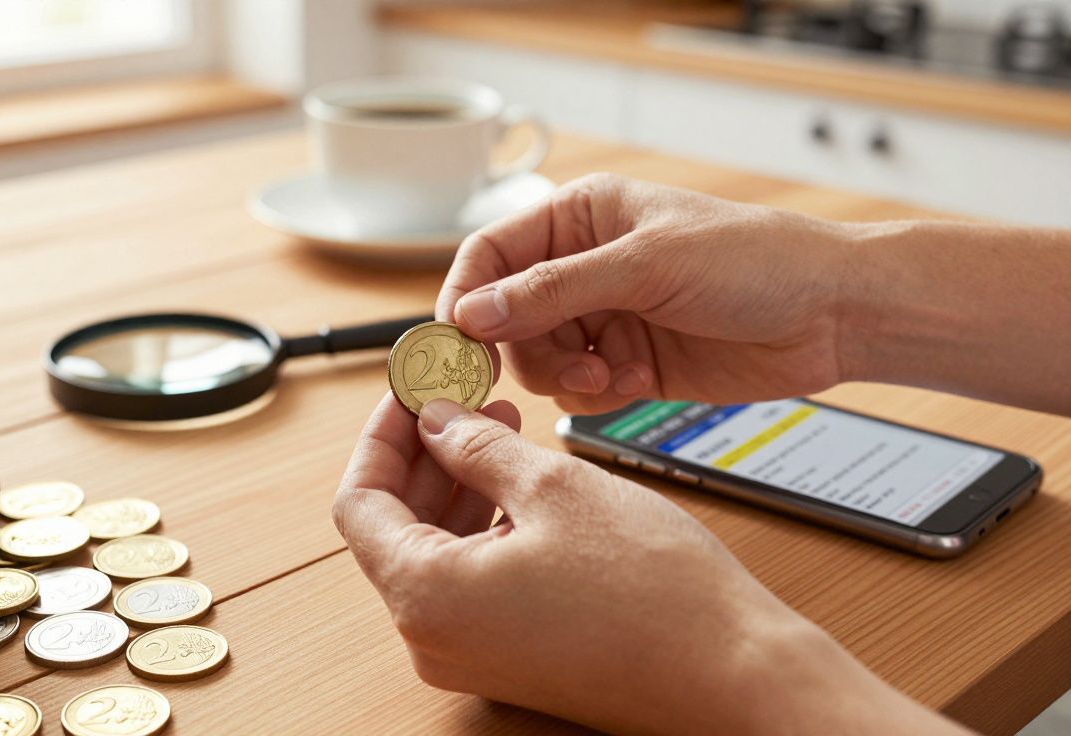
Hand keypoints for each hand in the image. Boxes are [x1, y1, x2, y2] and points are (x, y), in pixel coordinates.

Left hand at [333, 395, 965, 733]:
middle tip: (459, 400)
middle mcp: (433, 638)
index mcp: (426, 597)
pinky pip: (469, 583)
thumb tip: (435, 421)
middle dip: (423, 454)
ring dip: (456, 487)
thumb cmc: (656, 593)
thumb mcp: (553, 487)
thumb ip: (475, 448)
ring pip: (433, 552)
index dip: (381, 434)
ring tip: (500, 429)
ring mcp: (470, 655)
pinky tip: (522, 485)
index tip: (409, 392)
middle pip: (391, 528)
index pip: (358, 501)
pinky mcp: (509, 658)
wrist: (733, 673)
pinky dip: (482, 527)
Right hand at [437, 174, 857, 413]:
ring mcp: (607, 317)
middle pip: (507, 315)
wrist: (833, 315)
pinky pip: (579, 387)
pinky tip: (633, 382)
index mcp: (582, 218)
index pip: (491, 254)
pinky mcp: (629, 363)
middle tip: (559, 366)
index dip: (467, 297)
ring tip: (609, 375)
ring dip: (564, 374)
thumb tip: (471, 313)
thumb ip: (552, 290)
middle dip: (524, 347)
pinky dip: (595, 393)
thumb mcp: (645, 265)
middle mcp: (586, 266)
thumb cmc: (756, 260)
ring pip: (539, 357)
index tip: (455, 343)